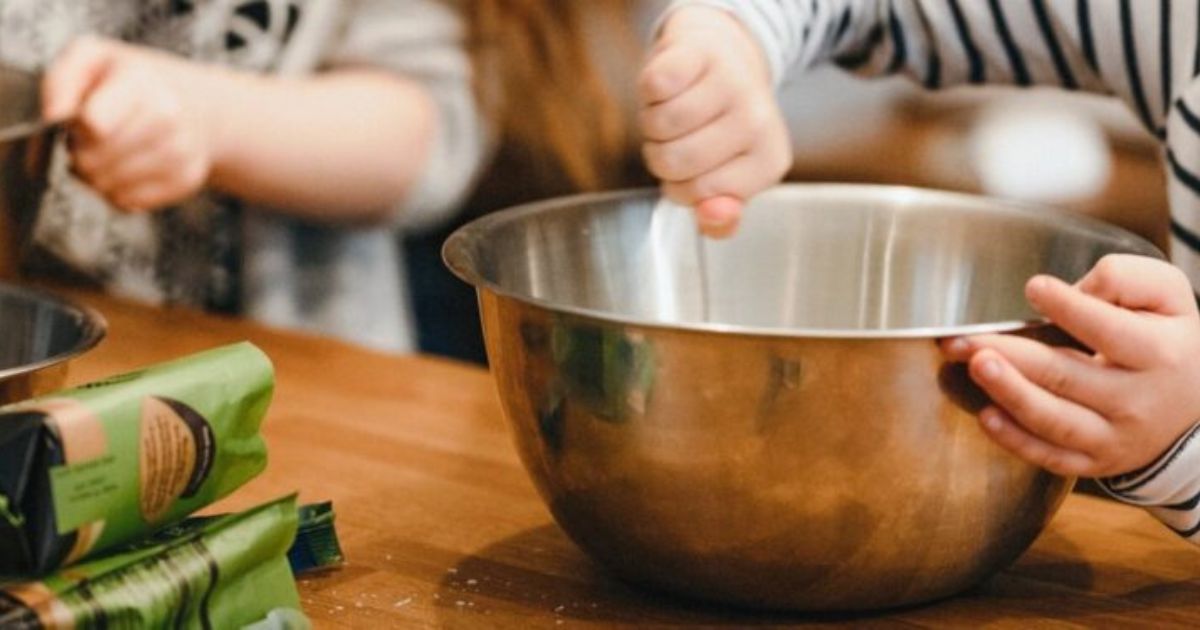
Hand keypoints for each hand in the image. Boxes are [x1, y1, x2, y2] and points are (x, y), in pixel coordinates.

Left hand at [42, 37, 220, 211]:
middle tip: (90, 140)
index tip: (81, 119)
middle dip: (80, 154)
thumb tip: (54, 117)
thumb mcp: (93, 58)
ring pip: (108, 186)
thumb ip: (63, 80)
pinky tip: (124, 170)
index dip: (76, 128)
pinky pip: (128, 202)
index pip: (94, 125)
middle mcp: (169, 120)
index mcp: (143, 84)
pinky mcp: (185, 182)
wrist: (199, 106)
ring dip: (96, 175)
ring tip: (106, 154)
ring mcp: (181, 154)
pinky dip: (116, 191)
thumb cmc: (135, 82)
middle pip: (94, 161)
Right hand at [637, 7, 790, 237]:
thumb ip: (720, 218)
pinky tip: (669, 85)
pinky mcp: (703, 52)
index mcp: (769, 162)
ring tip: (673, 110)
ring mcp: (733, 83)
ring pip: (660, 124)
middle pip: (674, 160)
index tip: (694, 168)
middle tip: (678, 138)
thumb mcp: (728, 180)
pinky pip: (654, 86)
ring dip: (652, 123)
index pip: (698, 195)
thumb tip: (712, 216)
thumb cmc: (720, 127)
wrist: (724, 57)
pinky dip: (649, 90)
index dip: (680, 186)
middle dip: (661, 155)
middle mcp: (758, 121)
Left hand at [940, 255, 1199, 476]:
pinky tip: (987, 416)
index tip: (1034, 288)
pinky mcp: (1093, 462)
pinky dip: (1016, 440)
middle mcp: (1136, 401)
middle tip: (965, 339)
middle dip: (1013, 355)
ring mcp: (1114, 438)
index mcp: (1158, 354)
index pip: (1109, 331)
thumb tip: (1078, 289)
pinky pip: (1051, 457)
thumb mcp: (1169, 297)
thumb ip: (1128, 280)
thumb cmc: (1169, 340)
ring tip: (977, 367)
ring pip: (1054, 421)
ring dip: (1010, 394)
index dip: (1070, 309)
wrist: (1197, 404)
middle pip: (1067, 376)